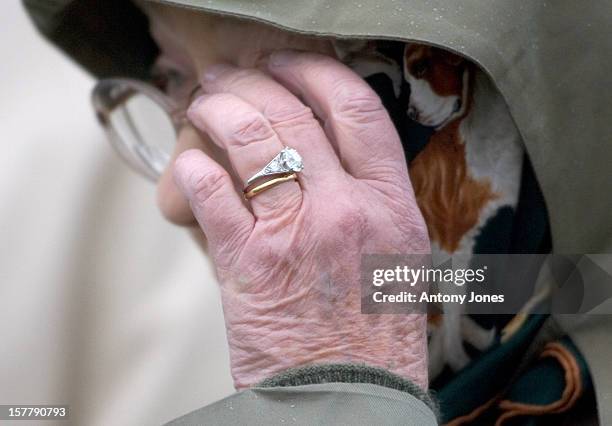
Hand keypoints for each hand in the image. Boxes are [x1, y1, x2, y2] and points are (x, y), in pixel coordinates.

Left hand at [174, 50, 429, 389]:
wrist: (349, 397)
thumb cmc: (372, 333)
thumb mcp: (393, 258)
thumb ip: (365, 203)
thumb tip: (318, 158)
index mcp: (392, 204)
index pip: (358, 108)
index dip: (317, 72)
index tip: (288, 64)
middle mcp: (348, 207)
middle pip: (294, 111)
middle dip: (253, 81)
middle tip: (230, 78)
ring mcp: (298, 231)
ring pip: (249, 137)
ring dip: (217, 110)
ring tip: (203, 103)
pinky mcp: (250, 263)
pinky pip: (211, 192)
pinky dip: (192, 169)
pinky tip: (189, 165)